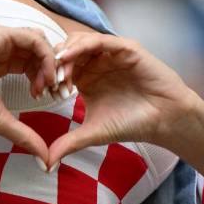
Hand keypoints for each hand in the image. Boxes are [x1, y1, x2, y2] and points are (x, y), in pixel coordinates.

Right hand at [0, 26, 58, 164]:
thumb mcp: (1, 121)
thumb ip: (24, 136)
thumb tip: (45, 163)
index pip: (31, 63)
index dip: (44, 78)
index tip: (47, 98)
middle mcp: (1, 49)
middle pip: (38, 52)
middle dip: (51, 71)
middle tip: (55, 92)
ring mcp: (0, 40)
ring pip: (39, 43)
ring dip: (51, 63)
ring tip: (49, 85)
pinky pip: (33, 39)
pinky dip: (46, 55)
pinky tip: (44, 76)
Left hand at [45, 32, 197, 168]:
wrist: (164, 120)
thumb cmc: (132, 123)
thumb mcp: (93, 132)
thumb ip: (69, 143)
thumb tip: (45, 163)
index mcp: (85, 77)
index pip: (59, 68)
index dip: (46, 77)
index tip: (39, 93)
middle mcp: (96, 62)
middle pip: (65, 51)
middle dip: (52, 63)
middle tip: (46, 80)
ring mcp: (110, 53)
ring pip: (79, 41)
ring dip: (65, 53)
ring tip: (56, 68)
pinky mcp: (125, 48)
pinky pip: (100, 40)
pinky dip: (82, 45)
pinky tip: (70, 56)